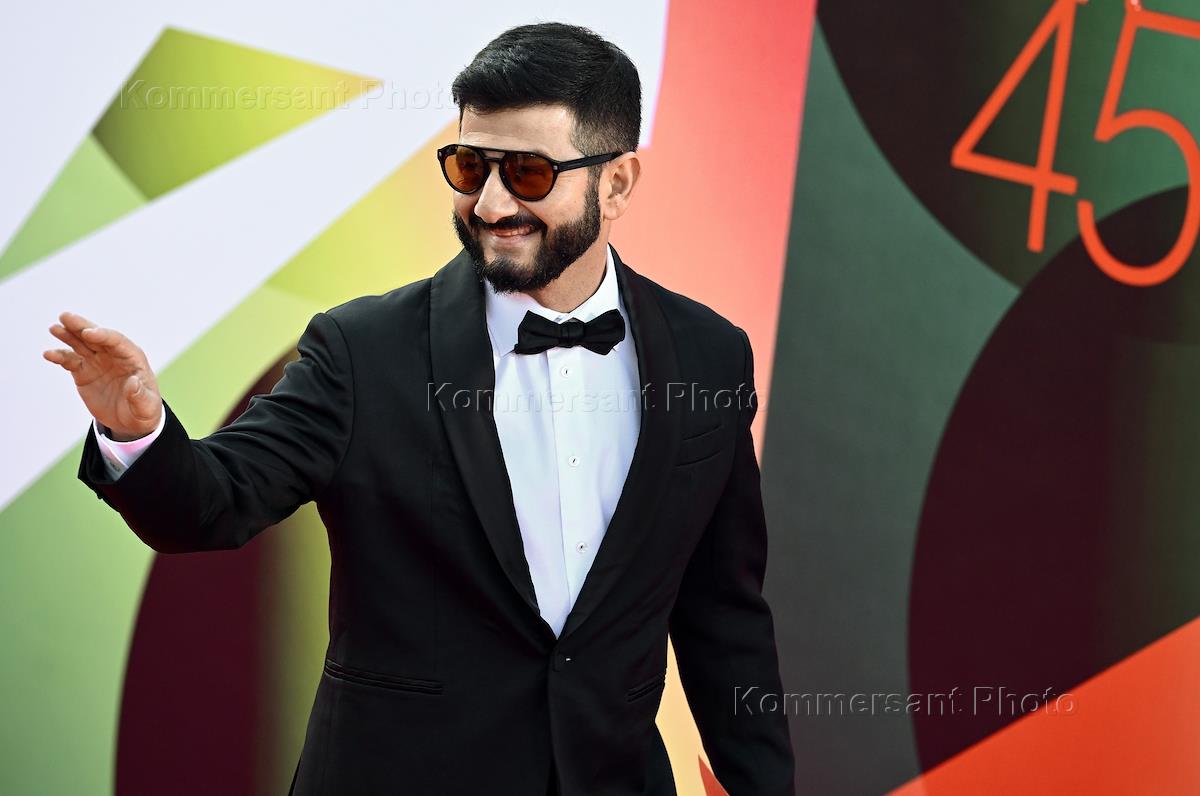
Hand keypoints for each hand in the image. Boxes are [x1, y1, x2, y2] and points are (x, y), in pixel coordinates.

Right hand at [43, 311, 162, 440]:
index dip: (103, 335)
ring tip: (54, 328)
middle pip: (96, 337)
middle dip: (81, 326)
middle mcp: (113, 355)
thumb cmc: (143, 410)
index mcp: (132, 358)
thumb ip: (140, 395)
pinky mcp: (84, 372)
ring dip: (67, 335)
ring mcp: (97, 362)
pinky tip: (48, 354)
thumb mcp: (146, 406)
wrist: (130, 421)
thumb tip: (133, 383)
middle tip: (65, 316)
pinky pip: (70, 361)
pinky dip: (59, 357)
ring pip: (81, 344)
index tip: (87, 333)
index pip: (117, 341)